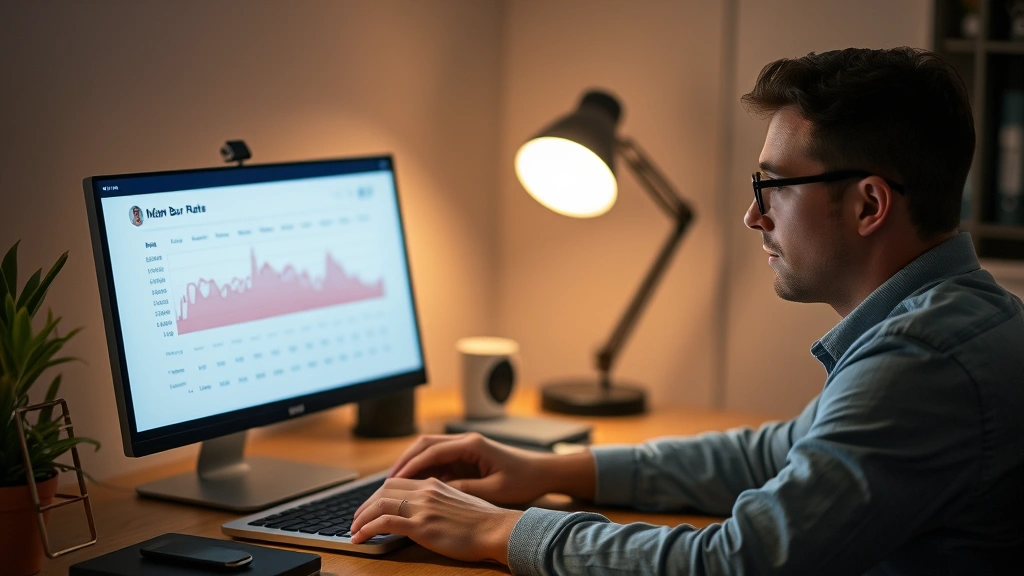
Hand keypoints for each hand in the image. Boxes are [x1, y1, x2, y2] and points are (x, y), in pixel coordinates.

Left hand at [350, 476, 522, 562]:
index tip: (371, 507)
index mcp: (436, 484)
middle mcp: (426, 491)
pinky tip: (360, 538)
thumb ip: (441, 503)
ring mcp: (423, 507)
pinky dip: (367, 529)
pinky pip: (384, 522)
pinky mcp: (421, 525)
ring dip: (361, 517)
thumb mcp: (462, 503)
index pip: (398, 483)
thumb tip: (428, 513)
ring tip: (353, 530)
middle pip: (384, 490)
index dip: (379, 495)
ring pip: (379, 504)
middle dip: (365, 505)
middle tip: (356, 519)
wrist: (498, 530)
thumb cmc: (486, 522)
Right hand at [389, 432, 588, 504]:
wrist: (542, 472)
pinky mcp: (466, 458)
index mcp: (472, 444)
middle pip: (425, 445)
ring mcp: (465, 449)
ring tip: (395, 486)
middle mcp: (465, 442)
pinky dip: (424, 473)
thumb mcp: (494, 490)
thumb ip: (466, 490)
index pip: (432, 451)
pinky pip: (439, 463)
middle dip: (404, 462)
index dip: (411, 465)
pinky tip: (415, 489)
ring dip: (412, 466)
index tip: (395, 480)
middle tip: (387, 482)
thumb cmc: (523, 479)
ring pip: (429, 453)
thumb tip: (437, 493)